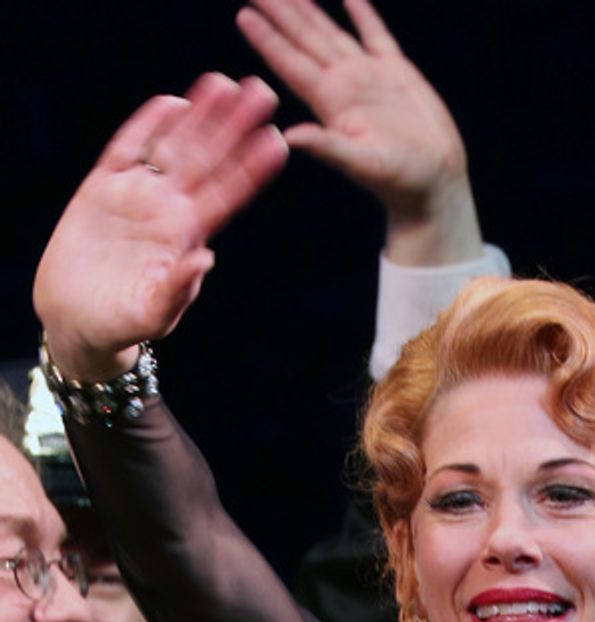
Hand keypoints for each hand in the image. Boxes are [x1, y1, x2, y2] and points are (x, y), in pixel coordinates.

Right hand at [34, 74, 286, 382]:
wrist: (76, 319)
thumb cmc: (121, 324)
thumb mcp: (151, 315)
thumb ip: (178, 290)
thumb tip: (204, 258)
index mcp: (187, 237)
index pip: (227, 196)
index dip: (250, 169)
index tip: (277, 142)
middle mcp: (168, 210)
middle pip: (207, 160)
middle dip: (233, 127)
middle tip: (262, 93)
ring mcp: (137, 195)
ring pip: (173, 146)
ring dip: (198, 116)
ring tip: (222, 83)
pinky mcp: (102, 187)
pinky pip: (128, 149)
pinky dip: (147, 126)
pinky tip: (172, 103)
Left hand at [236, 0, 481, 261]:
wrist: (436, 182)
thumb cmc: (401, 181)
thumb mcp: (362, 165)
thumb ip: (328, 147)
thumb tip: (289, 136)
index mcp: (331, 103)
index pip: (290, 64)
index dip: (267, 39)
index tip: (244, 14)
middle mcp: (344, 84)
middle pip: (304, 39)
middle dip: (280, 12)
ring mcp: (368, 76)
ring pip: (331, 32)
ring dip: (309, 9)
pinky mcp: (396, 72)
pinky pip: (374, 35)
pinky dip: (362, 13)